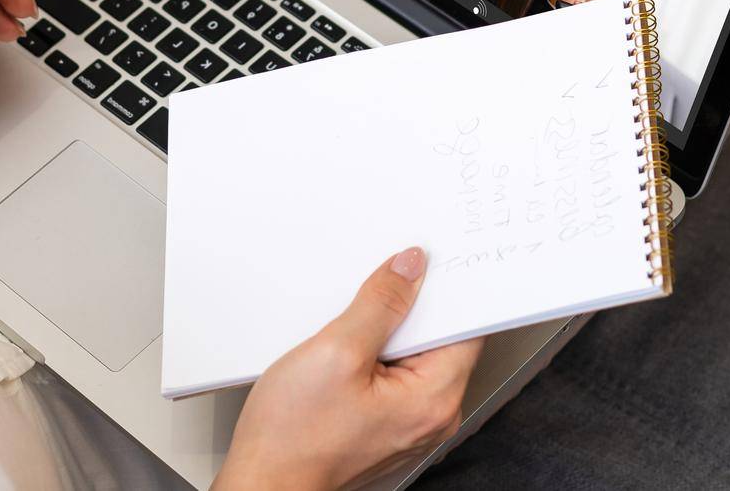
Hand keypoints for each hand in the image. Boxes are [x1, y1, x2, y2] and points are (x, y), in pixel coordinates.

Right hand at [216, 248, 482, 490]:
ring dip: (388, 330)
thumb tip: (409, 267)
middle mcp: (432, 414)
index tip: (427, 261)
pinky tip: (346, 350)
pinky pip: (395, 374)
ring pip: (414, 354)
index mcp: (435, 398)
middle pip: (440, 338)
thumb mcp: (337, 351)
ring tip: (352, 326)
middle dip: (411, 307)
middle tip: (379, 284)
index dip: (447, 288)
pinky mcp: (387, 423)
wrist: (263, 482)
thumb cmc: (293, 438)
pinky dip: (376, 353)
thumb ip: (380, 304)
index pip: (466, 326)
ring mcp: (410, 422)